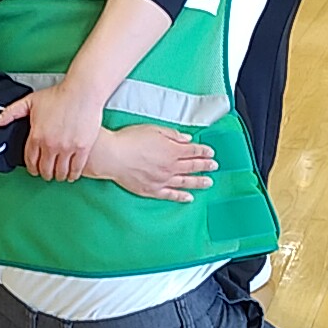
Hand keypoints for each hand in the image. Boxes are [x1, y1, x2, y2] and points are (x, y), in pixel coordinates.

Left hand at [0, 77, 105, 181]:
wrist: (82, 92)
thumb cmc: (58, 95)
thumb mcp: (30, 101)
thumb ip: (11, 112)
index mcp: (37, 136)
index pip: (30, 160)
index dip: (32, 168)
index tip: (34, 170)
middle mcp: (51, 145)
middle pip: (45, 169)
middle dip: (45, 174)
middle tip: (47, 174)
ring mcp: (67, 148)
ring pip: (60, 171)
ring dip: (58, 176)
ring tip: (59, 175)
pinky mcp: (83, 148)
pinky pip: (76, 168)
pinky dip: (73, 174)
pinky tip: (71, 175)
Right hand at [85, 124, 215, 202]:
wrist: (113, 156)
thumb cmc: (130, 140)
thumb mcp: (154, 130)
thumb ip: (172, 135)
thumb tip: (187, 139)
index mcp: (172, 150)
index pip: (193, 151)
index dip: (204, 151)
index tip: (211, 152)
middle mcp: (170, 166)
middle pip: (192, 166)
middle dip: (205, 166)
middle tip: (214, 166)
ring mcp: (162, 180)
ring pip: (185, 182)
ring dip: (199, 182)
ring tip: (208, 182)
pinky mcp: (152, 190)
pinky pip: (170, 195)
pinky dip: (181, 196)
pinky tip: (189, 197)